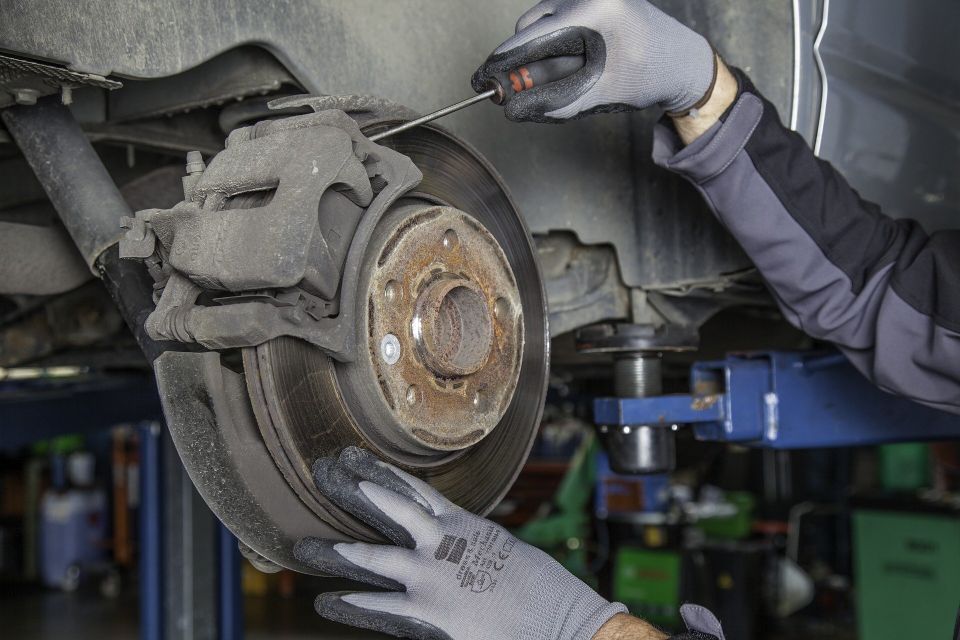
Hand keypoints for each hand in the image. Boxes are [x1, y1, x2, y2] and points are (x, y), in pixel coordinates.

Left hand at [294, 446, 625, 639]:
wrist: (563, 622)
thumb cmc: (541, 589)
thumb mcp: (503, 552)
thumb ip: (469, 545)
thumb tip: (451, 542)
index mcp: (463, 524)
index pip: (410, 490)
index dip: (377, 472)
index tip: (350, 456)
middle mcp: (442, 544)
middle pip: (385, 509)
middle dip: (350, 490)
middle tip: (319, 473)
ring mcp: (433, 579)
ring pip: (372, 557)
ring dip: (335, 551)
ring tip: (301, 548)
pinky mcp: (431, 615)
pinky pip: (380, 609)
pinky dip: (351, 605)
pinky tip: (325, 602)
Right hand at [472, 0, 716, 122]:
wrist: (681, 61)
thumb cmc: (650, 75)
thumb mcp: (600, 94)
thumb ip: (554, 104)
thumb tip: (514, 111)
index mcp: (594, 11)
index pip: (532, 35)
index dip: (503, 60)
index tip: (483, 78)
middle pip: (531, 25)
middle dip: (523, 60)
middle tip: (520, 90)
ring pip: (541, 21)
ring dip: (540, 51)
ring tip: (565, 75)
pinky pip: (556, 18)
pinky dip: (553, 42)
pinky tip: (572, 61)